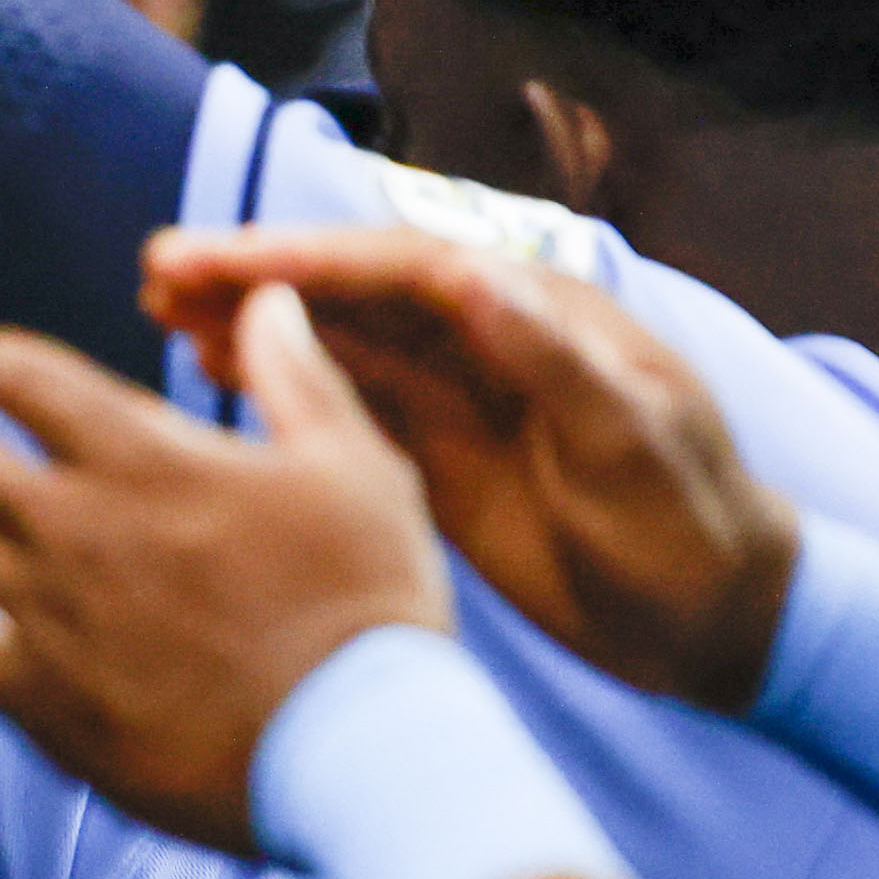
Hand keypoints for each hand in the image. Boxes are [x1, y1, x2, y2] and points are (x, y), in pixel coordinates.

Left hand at [0, 290, 455, 851]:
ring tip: (9, 555)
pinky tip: (12, 643)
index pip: (12, 372)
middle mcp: (74, 526)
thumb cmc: (368, 601)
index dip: (4, 369)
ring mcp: (47, 616)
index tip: (17, 386)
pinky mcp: (41, 703)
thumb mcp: (356, 467)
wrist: (356, 747)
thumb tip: (268, 300)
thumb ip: (296, 376)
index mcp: (142, 455)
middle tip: (1, 471)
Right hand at [141, 225, 802, 712]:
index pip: (407, 266)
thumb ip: (554, 360)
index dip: (308, 257)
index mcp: (542, 316)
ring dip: (257, 324)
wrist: (722, 621)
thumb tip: (470, 277)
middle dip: (258, 278)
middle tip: (157, 273)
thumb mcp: (635, 444)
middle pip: (357, 294)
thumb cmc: (695, 527)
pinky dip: (285, 389)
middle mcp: (492, 342)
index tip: (220, 259)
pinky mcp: (442, 463)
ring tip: (162, 315)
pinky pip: (347, 411)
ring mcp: (463, 402)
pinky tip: (219, 378)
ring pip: (340, 346)